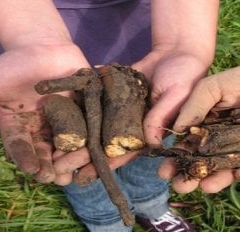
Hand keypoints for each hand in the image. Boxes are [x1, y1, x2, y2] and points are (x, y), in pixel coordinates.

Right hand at [0, 43, 89, 182]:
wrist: (42, 43)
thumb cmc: (11, 65)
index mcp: (19, 127)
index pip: (21, 149)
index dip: (26, 160)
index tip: (32, 169)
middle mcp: (41, 129)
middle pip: (47, 155)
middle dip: (50, 168)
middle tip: (54, 176)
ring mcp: (64, 122)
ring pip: (68, 148)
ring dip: (70, 160)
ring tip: (71, 167)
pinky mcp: (83, 112)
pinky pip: (88, 130)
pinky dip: (89, 142)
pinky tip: (91, 151)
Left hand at [53, 50, 210, 185]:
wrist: (177, 53)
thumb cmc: (184, 77)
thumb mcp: (176, 95)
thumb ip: (162, 116)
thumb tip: (149, 142)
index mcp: (149, 131)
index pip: (126, 151)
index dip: (108, 163)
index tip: (87, 175)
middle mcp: (133, 123)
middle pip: (106, 142)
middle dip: (85, 155)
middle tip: (61, 167)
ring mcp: (122, 108)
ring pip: (98, 125)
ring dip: (79, 137)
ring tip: (55, 149)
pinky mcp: (114, 92)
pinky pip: (97, 102)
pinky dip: (82, 109)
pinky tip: (62, 118)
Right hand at [159, 61, 239, 193]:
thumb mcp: (214, 86)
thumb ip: (195, 105)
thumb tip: (176, 130)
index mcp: (211, 128)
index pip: (191, 147)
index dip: (178, 160)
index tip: (165, 172)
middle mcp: (227, 142)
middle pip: (208, 164)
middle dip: (193, 177)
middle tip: (180, 186)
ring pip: (230, 169)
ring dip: (217, 180)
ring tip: (205, 186)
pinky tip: (238, 173)